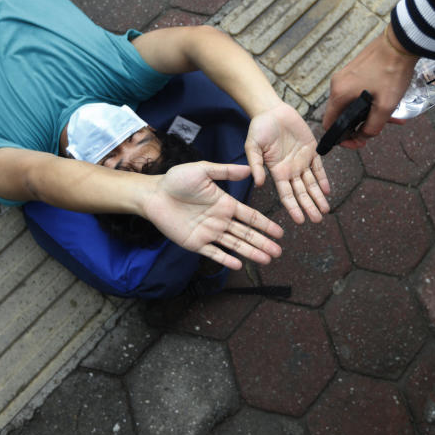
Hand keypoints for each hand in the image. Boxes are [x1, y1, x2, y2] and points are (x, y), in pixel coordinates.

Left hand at [142, 162, 283, 269]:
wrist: (154, 194)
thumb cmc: (177, 180)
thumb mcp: (203, 170)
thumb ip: (225, 171)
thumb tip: (249, 169)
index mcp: (225, 204)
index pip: (250, 216)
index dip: (265, 224)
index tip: (280, 232)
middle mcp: (220, 220)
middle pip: (246, 234)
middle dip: (263, 242)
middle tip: (279, 252)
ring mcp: (209, 233)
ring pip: (234, 245)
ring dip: (251, 252)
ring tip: (267, 260)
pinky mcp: (195, 243)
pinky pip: (214, 253)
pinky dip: (226, 259)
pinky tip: (239, 265)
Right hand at [245, 102, 330, 223]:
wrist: (271, 110)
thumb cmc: (259, 128)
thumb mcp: (252, 147)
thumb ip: (255, 165)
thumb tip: (259, 184)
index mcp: (277, 171)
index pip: (287, 194)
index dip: (293, 208)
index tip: (300, 220)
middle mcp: (290, 169)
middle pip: (302, 192)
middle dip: (309, 206)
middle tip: (317, 220)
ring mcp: (301, 160)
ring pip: (312, 183)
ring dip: (318, 197)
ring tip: (325, 211)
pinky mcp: (311, 149)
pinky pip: (319, 166)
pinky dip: (323, 178)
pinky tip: (326, 190)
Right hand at [322, 26, 417, 147]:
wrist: (401, 43)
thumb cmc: (391, 73)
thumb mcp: (385, 106)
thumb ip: (372, 127)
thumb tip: (364, 137)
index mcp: (339, 93)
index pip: (329, 124)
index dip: (341, 138)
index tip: (357, 143)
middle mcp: (337, 84)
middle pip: (341, 114)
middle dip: (358, 126)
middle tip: (375, 132)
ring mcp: (346, 75)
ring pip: (352, 103)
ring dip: (368, 114)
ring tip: (391, 119)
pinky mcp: (355, 70)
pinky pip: (357, 91)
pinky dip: (370, 101)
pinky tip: (388, 103)